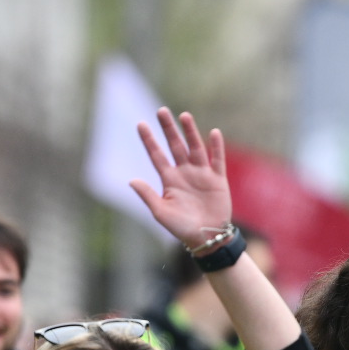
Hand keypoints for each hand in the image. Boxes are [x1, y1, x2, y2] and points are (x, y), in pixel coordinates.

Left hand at [129, 108, 233, 249]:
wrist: (206, 238)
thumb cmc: (181, 228)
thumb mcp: (161, 212)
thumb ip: (147, 195)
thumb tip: (131, 180)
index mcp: (169, 179)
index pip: (157, 155)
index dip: (149, 140)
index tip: (141, 124)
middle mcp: (184, 172)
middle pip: (175, 146)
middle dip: (168, 129)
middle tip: (161, 111)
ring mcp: (201, 174)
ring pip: (195, 148)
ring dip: (190, 132)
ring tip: (184, 116)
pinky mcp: (217, 179)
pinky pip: (217, 160)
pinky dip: (216, 147)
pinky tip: (213, 133)